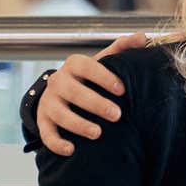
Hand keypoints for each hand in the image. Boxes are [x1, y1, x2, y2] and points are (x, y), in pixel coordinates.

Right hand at [37, 32, 148, 155]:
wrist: (61, 92)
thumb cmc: (88, 78)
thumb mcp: (103, 62)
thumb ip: (121, 49)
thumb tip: (143, 36)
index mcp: (74, 65)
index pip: (86, 66)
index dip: (103, 76)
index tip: (122, 89)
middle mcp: (58, 81)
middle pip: (73, 91)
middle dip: (95, 103)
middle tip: (117, 115)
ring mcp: (49, 102)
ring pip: (59, 113)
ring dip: (77, 124)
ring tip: (97, 133)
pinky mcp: (43, 121)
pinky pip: (46, 133)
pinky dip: (57, 143)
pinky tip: (72, 150)